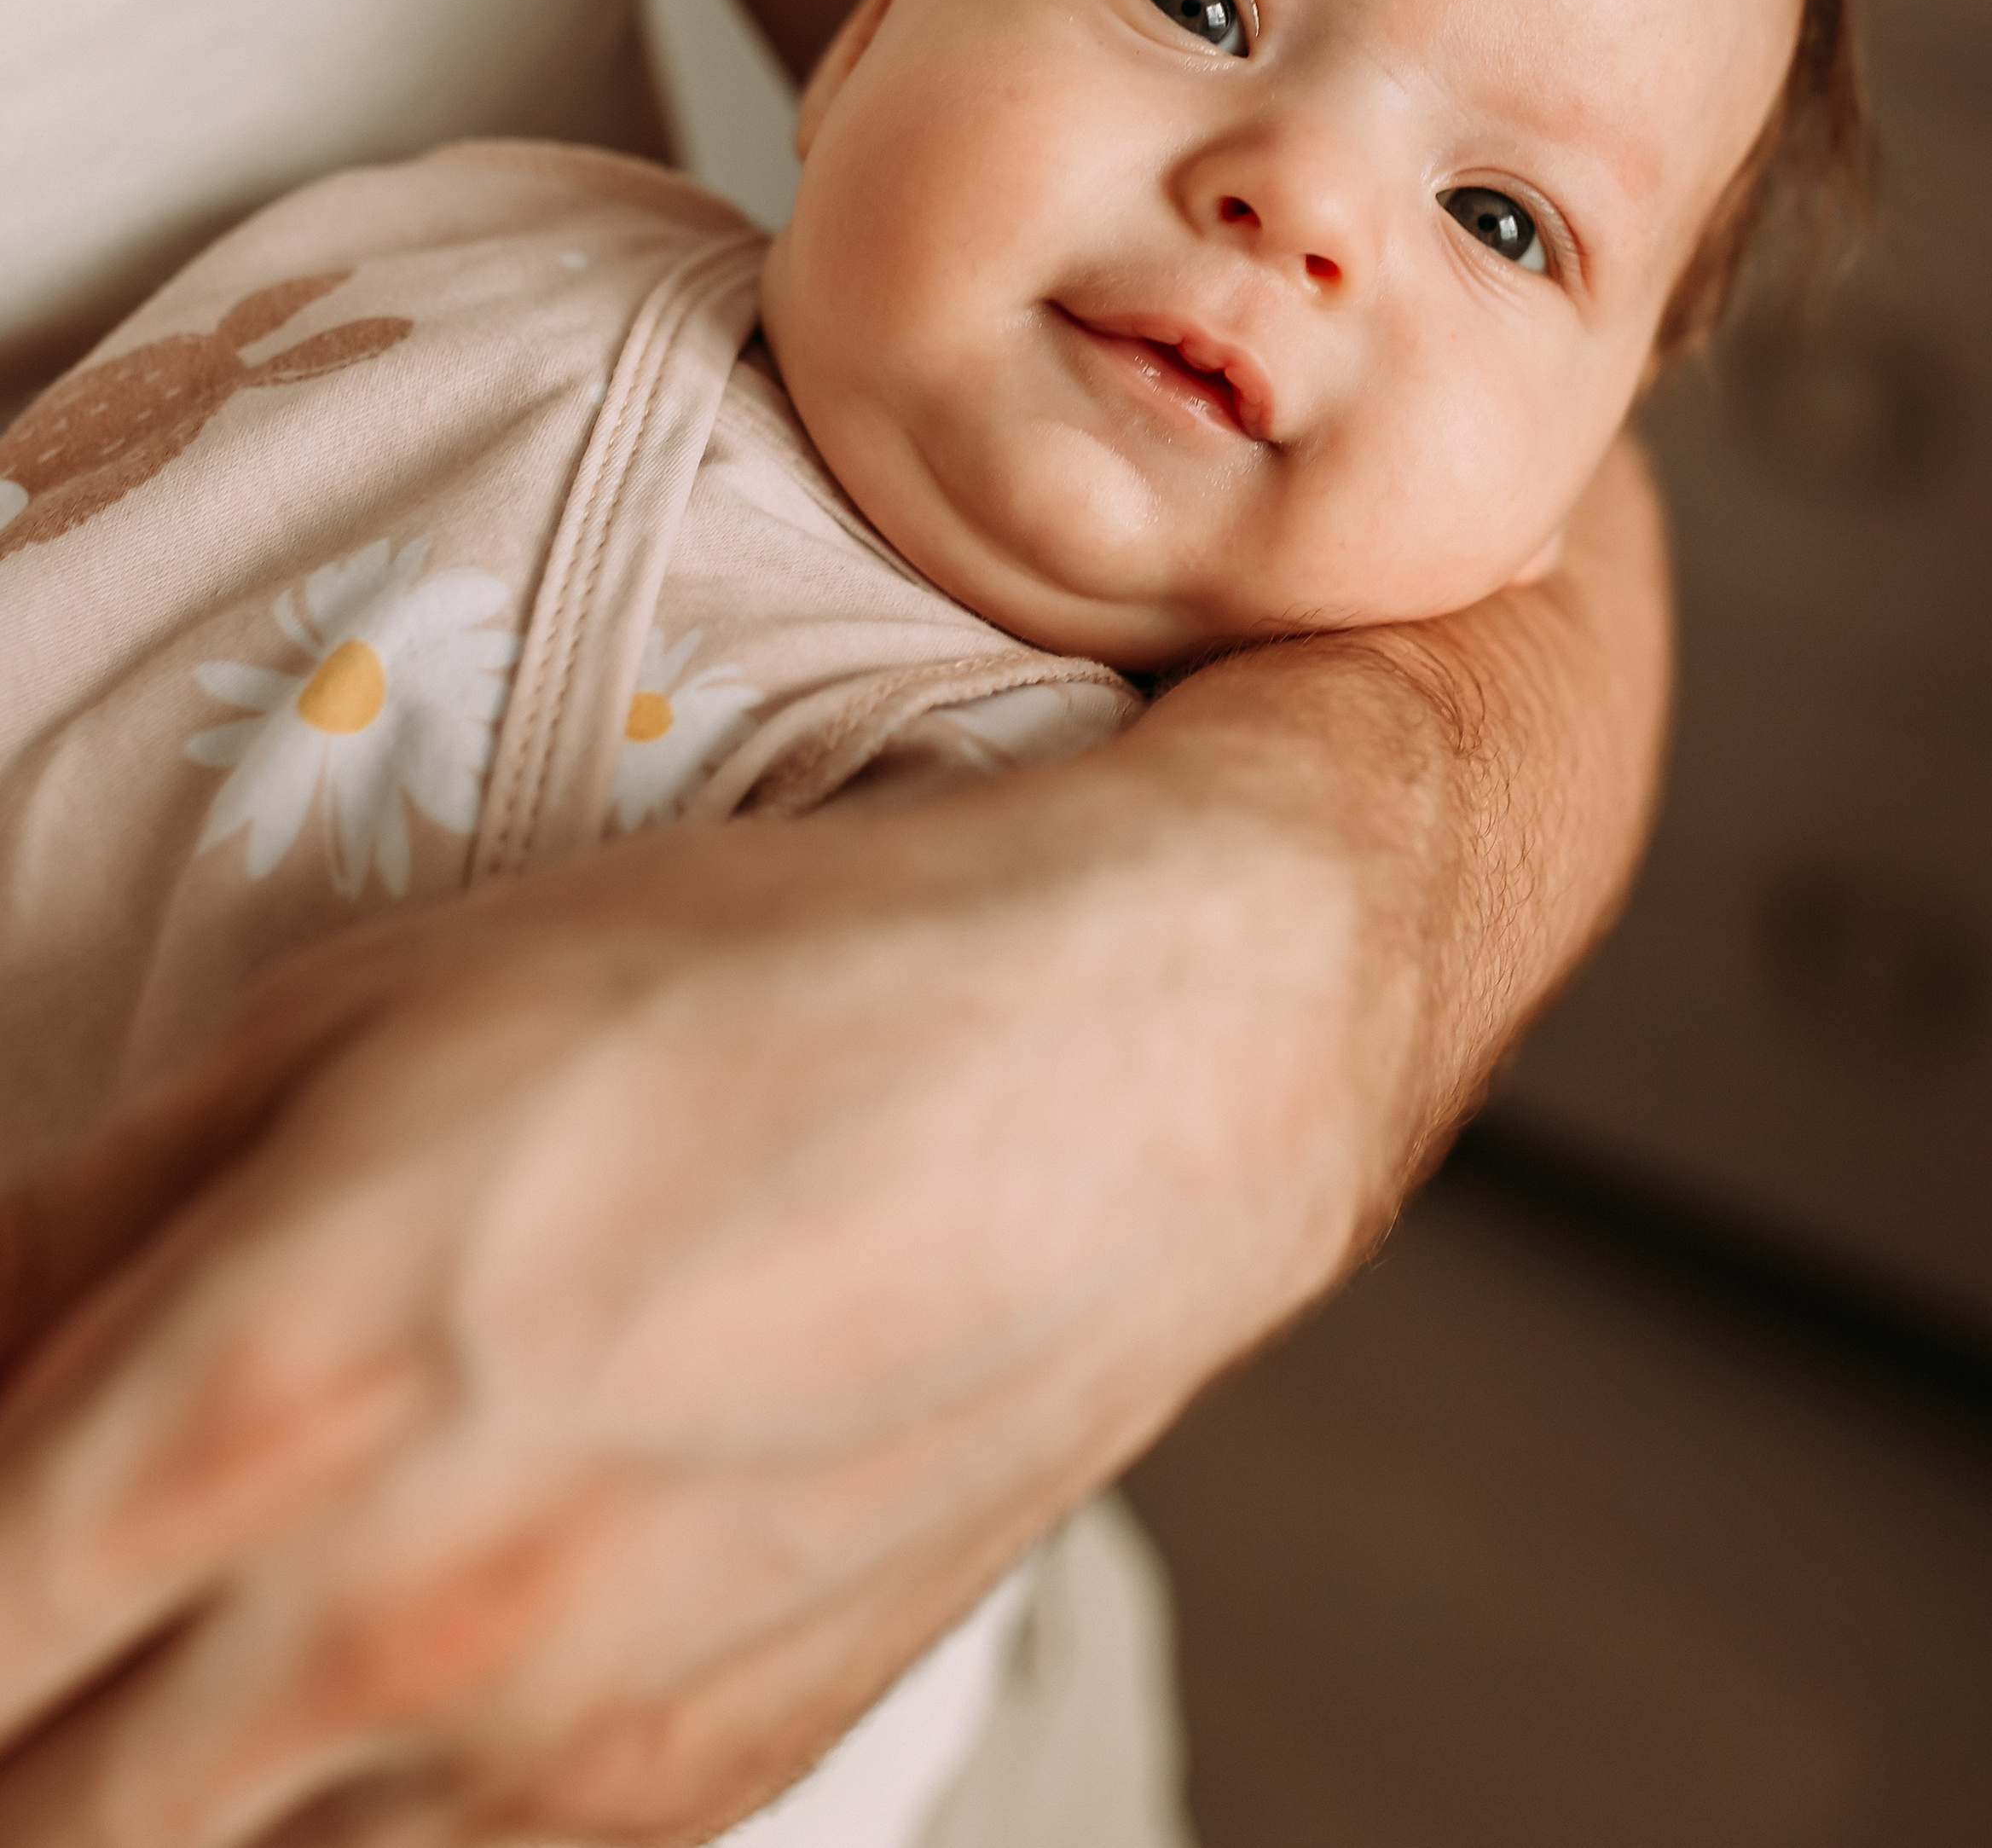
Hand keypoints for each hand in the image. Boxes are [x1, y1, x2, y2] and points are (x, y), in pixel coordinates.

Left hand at [0, 438, 1665, 1845]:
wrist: (1122, 1073)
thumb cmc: (756, 987)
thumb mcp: (363, 1011)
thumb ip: (85, 1212)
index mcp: (255, 1400)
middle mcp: (380, 1633)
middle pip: (34, 1812)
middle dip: (24, 1698)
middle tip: (74, 1567)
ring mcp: (543, 1753)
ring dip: (164, 1758)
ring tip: (248, 1578)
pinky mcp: (682, 1797)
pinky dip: (359, 1775)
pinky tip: (430, 1599)